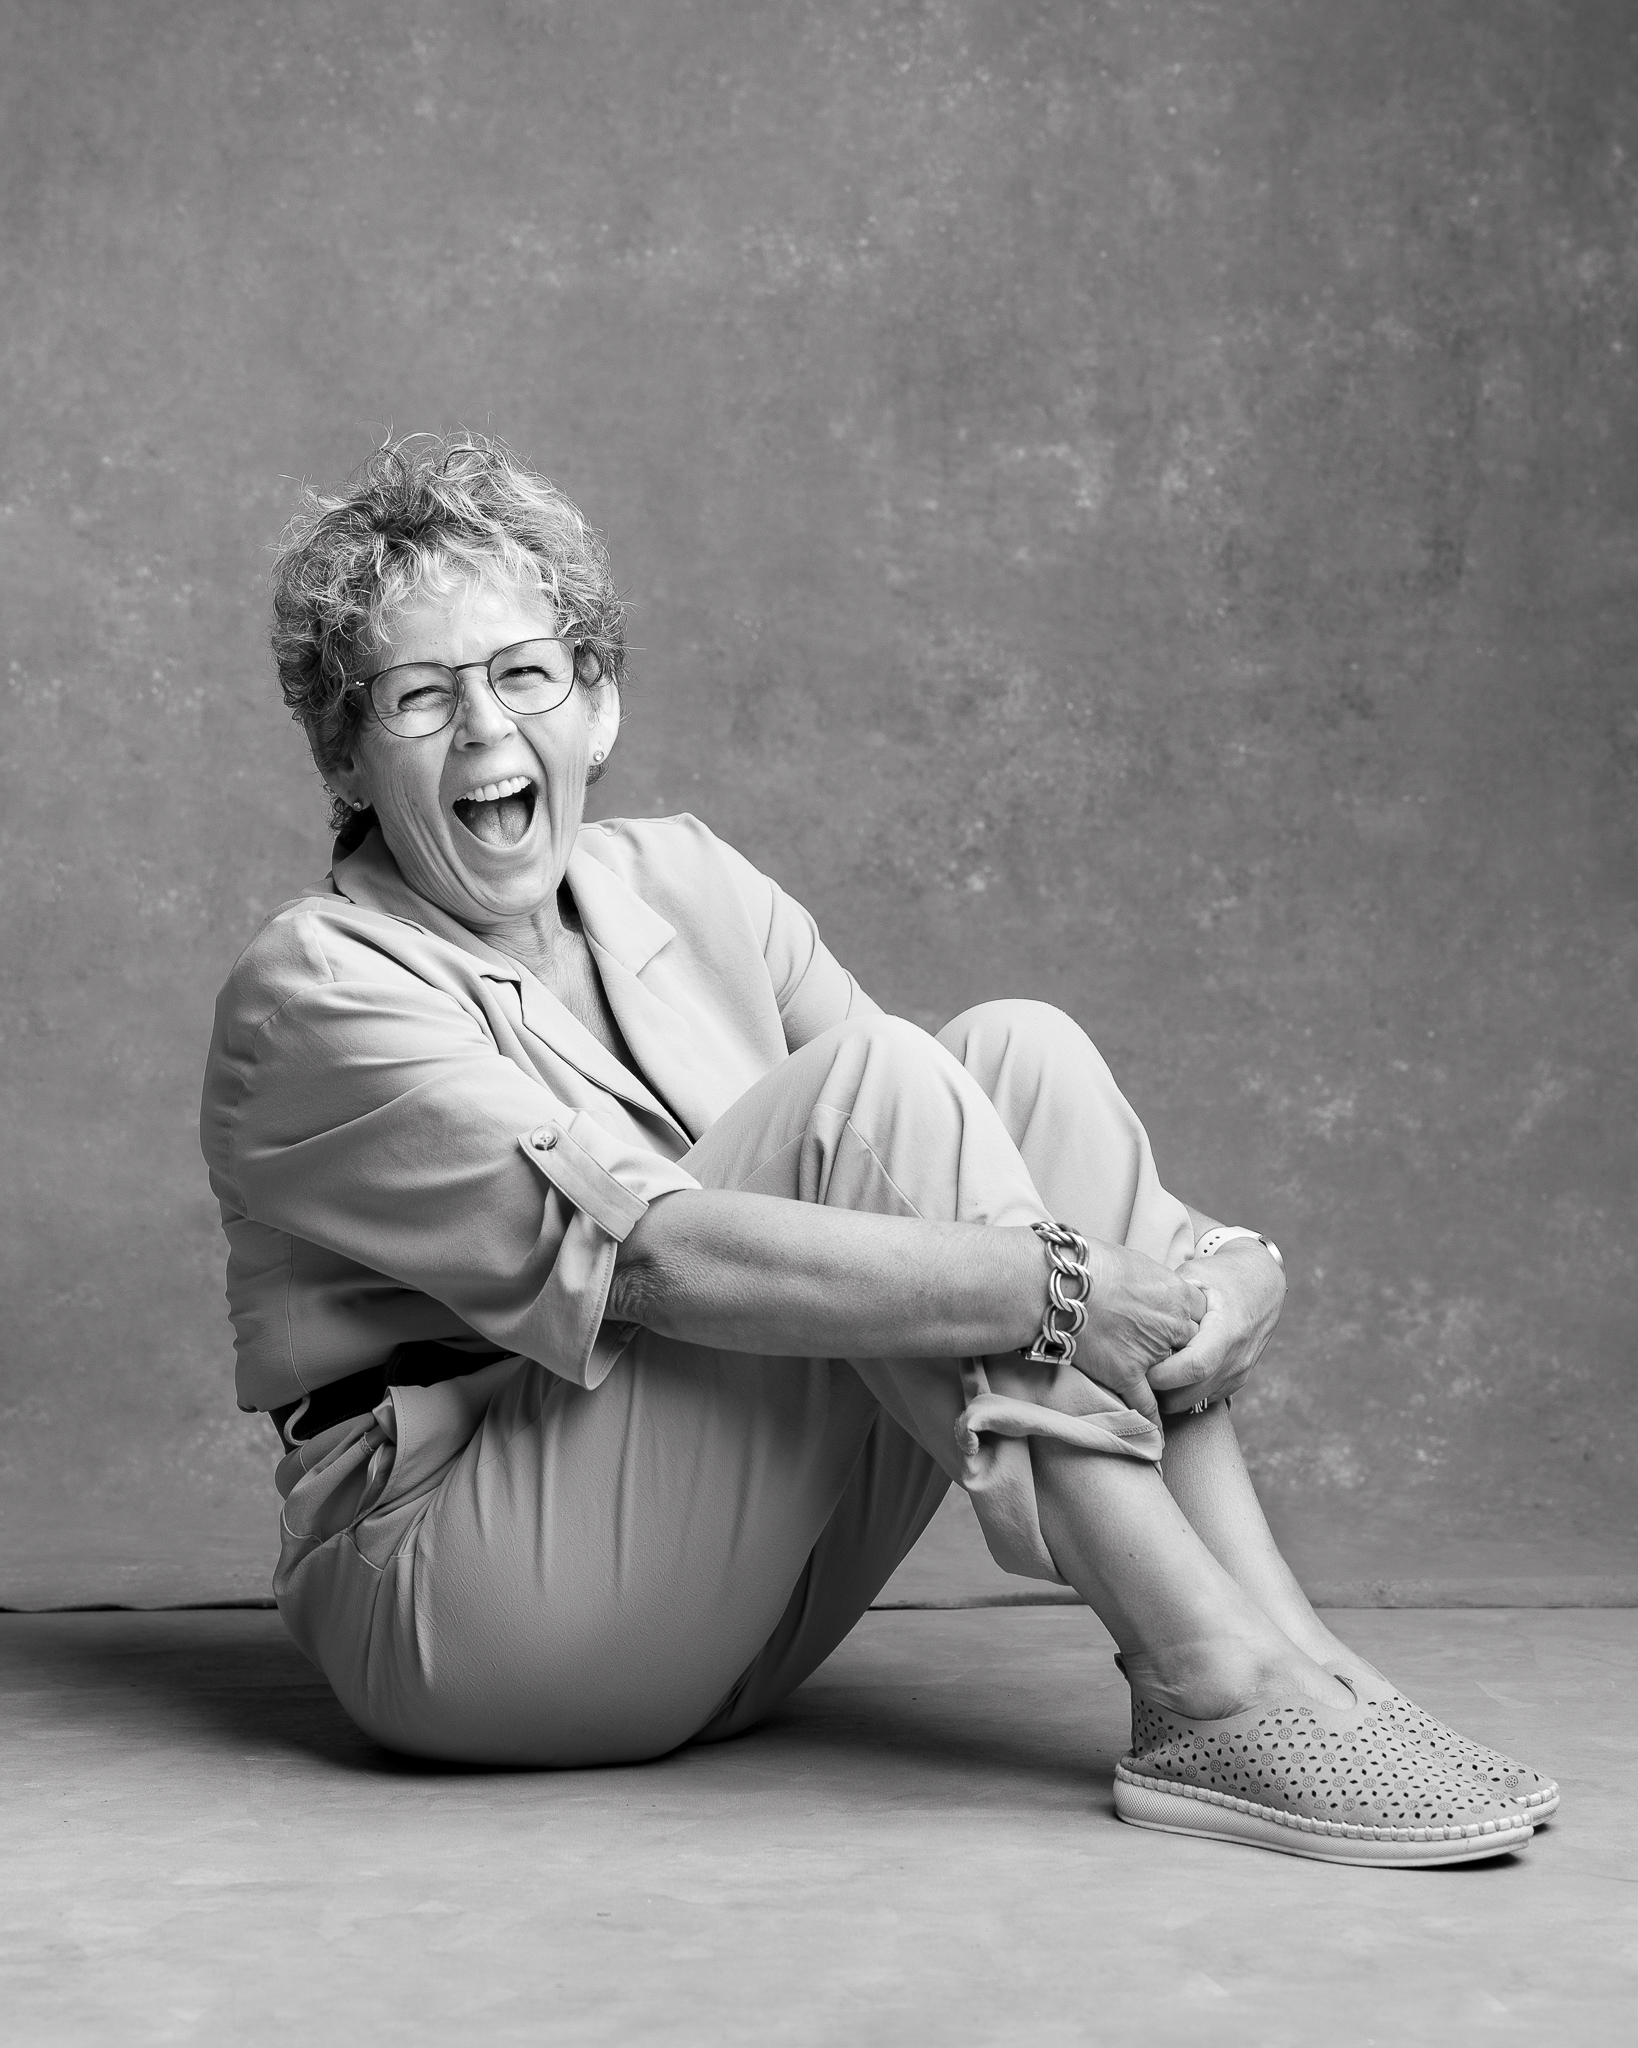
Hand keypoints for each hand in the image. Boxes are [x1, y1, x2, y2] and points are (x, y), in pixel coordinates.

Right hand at [1071, 1242, 1208, 1426]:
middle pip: (1196, 1348)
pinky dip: (1152, 1422)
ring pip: (1177, 1379)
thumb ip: (1158, 1283)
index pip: (1206, 1317)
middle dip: (1188, 1355)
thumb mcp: (1138, 1263)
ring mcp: (1152, 1353)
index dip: (1195, 1324)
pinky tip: (1156, 1435)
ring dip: (1176, 1388)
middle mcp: (1173, 1326)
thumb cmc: (1093, 1266)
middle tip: (1181, 1360)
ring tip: (1179, 1400)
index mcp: (1180, 1296)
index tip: (1188, 1330)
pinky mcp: (1127, 1375)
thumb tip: (1159, 1291)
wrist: (1063, 1285)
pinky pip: (1147, 1405)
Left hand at [1147, 1241, 1285, 1415]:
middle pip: (1192, 1393)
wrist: (1263, 1283)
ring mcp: (1239, 1372)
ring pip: (1197, 1401)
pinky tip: (1170, 1375)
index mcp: (1227, 1330)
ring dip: (1170, 1396)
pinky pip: (1206, 1398)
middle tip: (1136, 1377)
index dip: (1163, 1375)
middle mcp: (1237, 1357)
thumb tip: (1138, 1317)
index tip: (1139, 1367)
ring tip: (1150, 1375)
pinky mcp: (1237, 1380)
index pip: (1194, 1367)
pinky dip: (1184, 1393)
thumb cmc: (1224, 1275)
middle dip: (1159, 1392)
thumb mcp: (1196, 1275)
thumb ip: (1170, 1299)